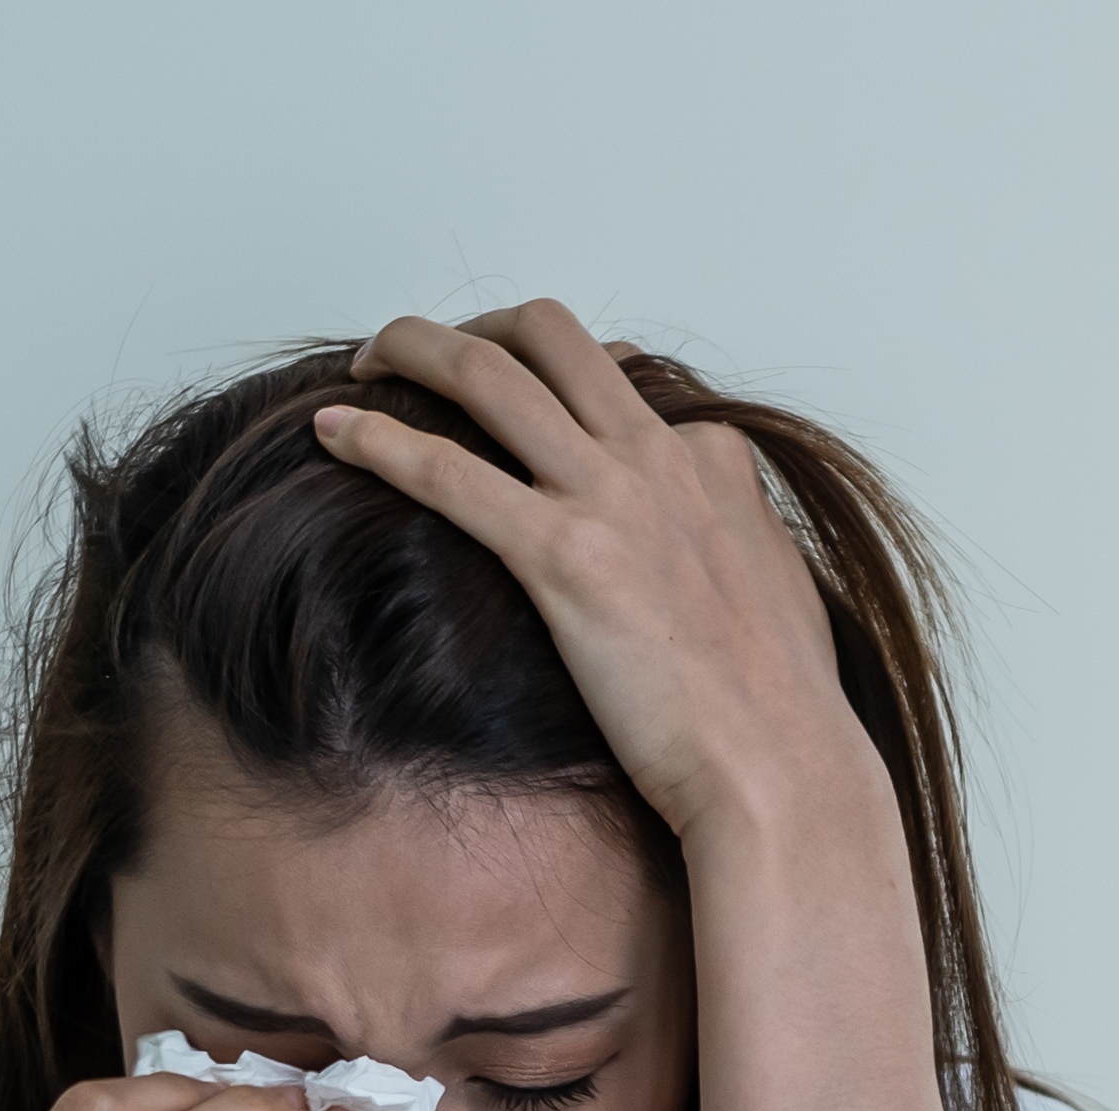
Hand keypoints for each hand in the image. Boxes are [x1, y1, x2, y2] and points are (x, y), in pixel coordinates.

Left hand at [315, 304, 892, 852]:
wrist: (784, 773)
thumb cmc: (783, 714)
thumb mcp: (775, 596)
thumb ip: (732, 544)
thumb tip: (713, 550)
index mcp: (712, 461)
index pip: (616, 380)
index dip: (550, 381)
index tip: (510, 409)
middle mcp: (660, 458)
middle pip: (546, 336)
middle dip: (471, 328)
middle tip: (420, 359)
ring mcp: (612, 500)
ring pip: (488, 375)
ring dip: (411, 350)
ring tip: (364, 365)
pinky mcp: (566, 559)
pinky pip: (447, 471)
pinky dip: (379, 440)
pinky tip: (334, 434)